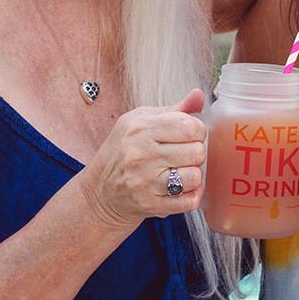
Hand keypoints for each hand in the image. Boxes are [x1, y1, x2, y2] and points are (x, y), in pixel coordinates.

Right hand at [79, 88, 207, 228]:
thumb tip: (199, 95)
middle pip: (196, 151)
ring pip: (195, 176)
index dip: (197, 131)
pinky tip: (181, 189)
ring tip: (180, 172)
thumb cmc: (122, 152)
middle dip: (195, 153)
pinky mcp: (150, 204)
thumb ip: (173, 110)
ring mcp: (145, 181)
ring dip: (193, 175)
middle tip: (183, 155)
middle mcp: (140, 154)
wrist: (100, 192)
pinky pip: (189, 201)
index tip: (190, 135)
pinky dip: (192, 196)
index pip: (189, 126)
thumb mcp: (139, 122)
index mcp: (139, 128)